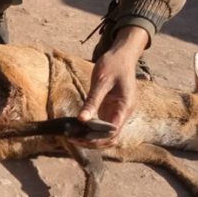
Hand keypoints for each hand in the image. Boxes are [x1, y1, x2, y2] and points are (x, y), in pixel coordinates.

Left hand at [76, 26, 148, 147]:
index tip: (79, 138)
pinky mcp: (110, 109)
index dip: (96, 139)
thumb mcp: (101, 81)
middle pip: (110, 138)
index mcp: (125, 107)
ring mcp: (117, 112)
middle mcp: (123, 113)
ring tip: (72, 137)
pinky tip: (77, 129)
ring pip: (106, 135)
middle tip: (72, 139)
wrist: (122, 54)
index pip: (112, 132)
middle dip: (92, 142)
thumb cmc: (113, 64)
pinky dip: (90, 130)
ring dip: (91, 139)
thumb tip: (82, 119)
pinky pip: (101, 126)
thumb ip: (92, 101)